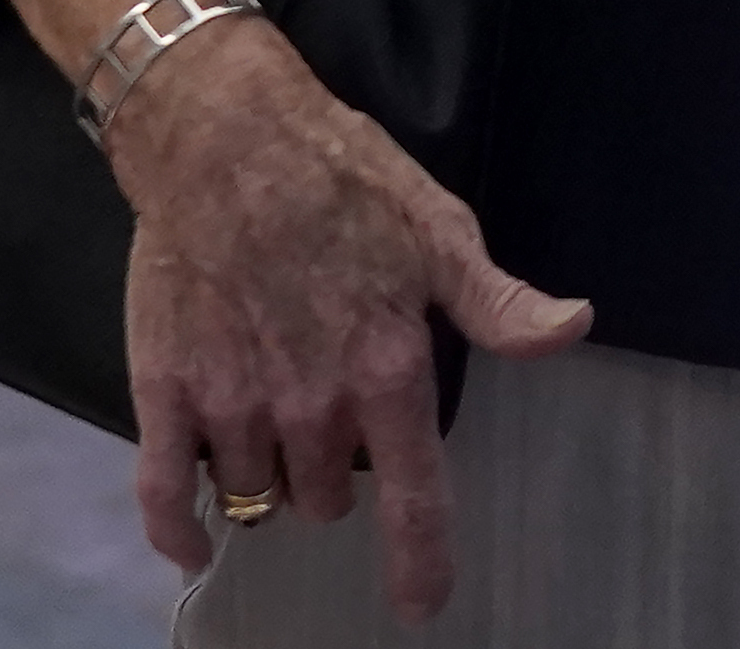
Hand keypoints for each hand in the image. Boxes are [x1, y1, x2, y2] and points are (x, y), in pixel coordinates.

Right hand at [107, 19, 591, 618]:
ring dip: (271, 475)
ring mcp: (234, 405)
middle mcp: (313, 406)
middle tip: (332, 407)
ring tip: (274, 411)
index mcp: (388, 371)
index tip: (422, 604)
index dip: (422, 562)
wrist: (222, 137)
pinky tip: (195, 536)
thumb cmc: (342, 177)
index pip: (415, 499)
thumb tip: (575, 329)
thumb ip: (500, 303)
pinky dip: (179, 528)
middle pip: (328, 499)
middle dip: (336, 473)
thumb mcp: (441, 230)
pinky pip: (165, 494)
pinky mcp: (164, 393)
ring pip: (259, 494)